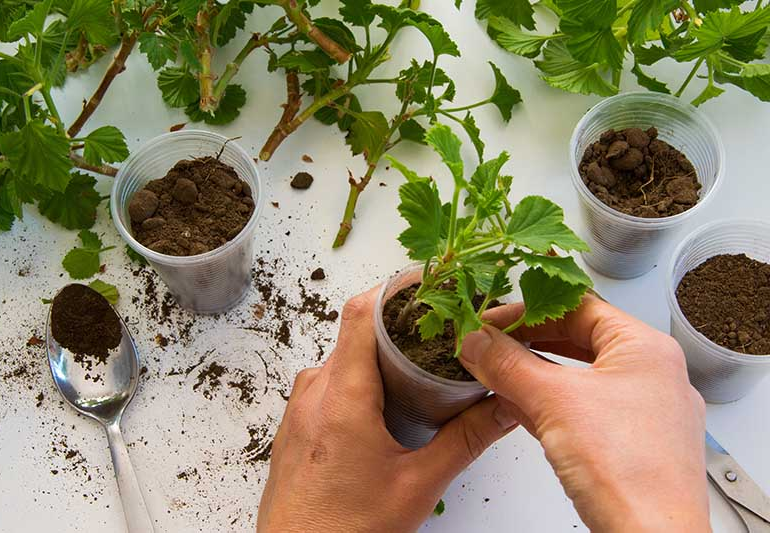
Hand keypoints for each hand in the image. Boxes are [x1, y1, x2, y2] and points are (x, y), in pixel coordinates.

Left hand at [258, 287, 517, 532]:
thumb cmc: (344, 529)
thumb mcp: (417, 485)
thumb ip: (465, 440)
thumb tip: (505, 407)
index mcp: (342, 396)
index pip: (362, 313)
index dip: (394, 291)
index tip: (427, 287)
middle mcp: (314, 391)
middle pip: (358, 334)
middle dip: (399, 329)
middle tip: (440, 336)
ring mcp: (300, 405)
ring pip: (344, 358)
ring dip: (379, 358)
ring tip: (418, 372)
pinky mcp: (296, 422)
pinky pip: (329, 381)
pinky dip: (359, 379)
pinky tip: (385, 404)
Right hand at [460, 295, 709, 532]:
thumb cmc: (626, 471)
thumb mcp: (553, 402)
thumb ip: (508, 365)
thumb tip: (476, 341)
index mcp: (645, 349)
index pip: (579, 307)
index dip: (528, 310)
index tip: (491, 322)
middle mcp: (652, 375)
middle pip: (579, 340)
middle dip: (528, 343)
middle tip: (489, 346)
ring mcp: (646, 411)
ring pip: (580, 377)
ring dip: (534, 375)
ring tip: (495, 374)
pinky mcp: (634, 444)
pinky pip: (586, 410)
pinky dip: (550, 404)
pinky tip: (517, 408)